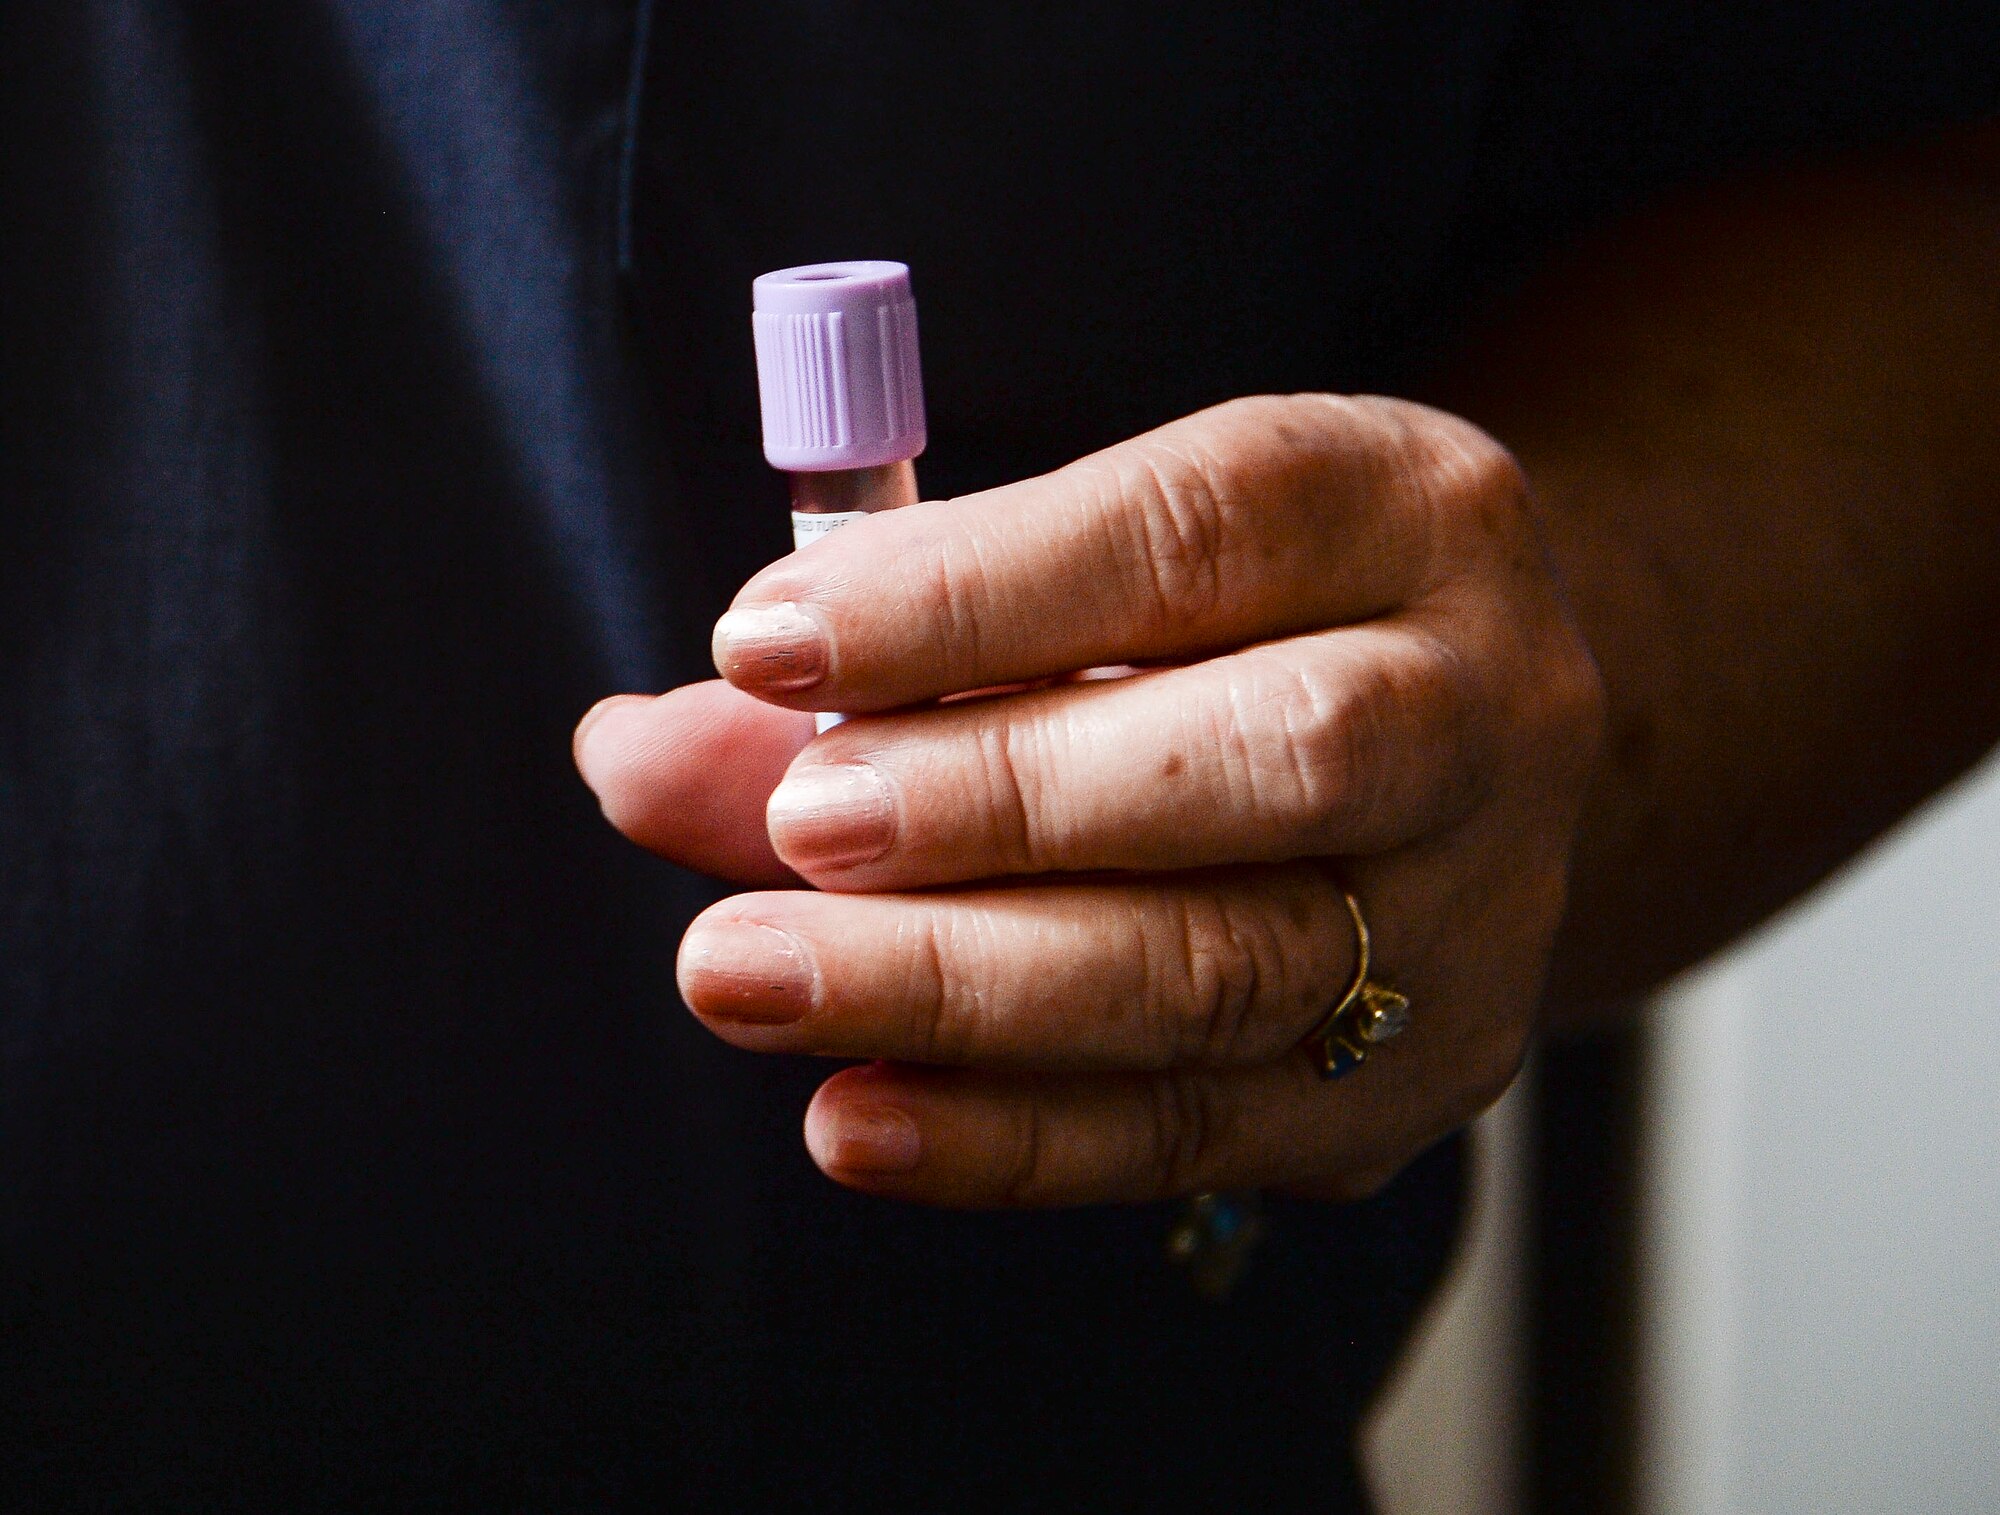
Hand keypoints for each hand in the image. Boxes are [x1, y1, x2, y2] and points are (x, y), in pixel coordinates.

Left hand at [574, 395, 1602, 1205]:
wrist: (1456, 762)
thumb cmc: (1228, 632)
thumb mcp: (1097, 570)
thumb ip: (878, 655)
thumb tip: (635, 752)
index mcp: (1404, 511)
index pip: (1204, 529)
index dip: (979, 590)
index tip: (770, 641)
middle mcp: (1481, 708)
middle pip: (1277, 757)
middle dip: (1011, 797)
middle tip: (800, 830)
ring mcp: (1473, 916)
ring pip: (1235, 967)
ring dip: (967, 985)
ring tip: (752, 976)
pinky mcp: (1414, 1082)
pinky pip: (1206, 1127)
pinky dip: (1013, 1135)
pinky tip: (856, 1119)